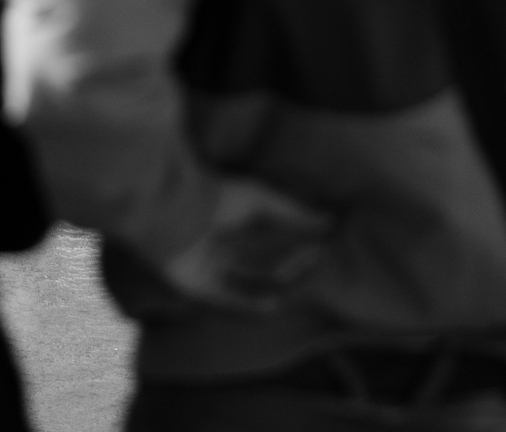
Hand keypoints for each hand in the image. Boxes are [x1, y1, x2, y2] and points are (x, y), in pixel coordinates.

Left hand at [162, 177, 330, 310]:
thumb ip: (292, 212)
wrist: (178, 212)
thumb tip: (327, 220)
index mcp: (235, 223)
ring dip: (274, 287)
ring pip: (250, 283)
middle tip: (314, 267)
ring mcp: (212, 269)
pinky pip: (229, 301)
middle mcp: (224, 247)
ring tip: (297, 290)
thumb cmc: (218, 199)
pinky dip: (250, 306)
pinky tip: (273, 306)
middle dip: (291, 266)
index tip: (321, 248)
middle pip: (264, 262)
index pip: (273, 240)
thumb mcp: (261, 200)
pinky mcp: (200, 288)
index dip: (296, 246)